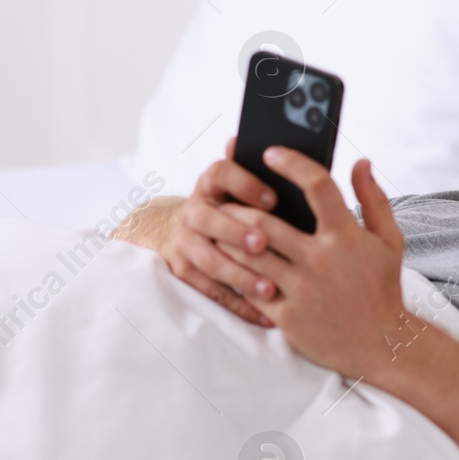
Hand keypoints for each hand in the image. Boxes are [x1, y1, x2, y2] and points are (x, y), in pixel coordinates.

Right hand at [160, 138, 281, 326]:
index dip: (245, 184)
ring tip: (270, 289)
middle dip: (237, 232)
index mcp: (212, 183)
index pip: (221, 172)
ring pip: (209, 259)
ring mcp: (185, 242)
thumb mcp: (247, 186)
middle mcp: (194, 209)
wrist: (192, 232)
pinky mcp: (184, 271)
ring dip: (239, 274)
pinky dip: (238, 304)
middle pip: (210, 218)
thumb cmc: (238, 208)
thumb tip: (270, 144)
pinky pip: (211, 291)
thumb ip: (261, 170)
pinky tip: (266, 314)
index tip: (274, 199)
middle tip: (264, 244)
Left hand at [215, 147, 409, 378]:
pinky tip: (229, 261)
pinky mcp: (286, 315)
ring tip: (220, 226)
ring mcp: (301, 289)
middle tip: (227, 196)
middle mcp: (320, 260)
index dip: (291, 163)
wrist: (382, 344)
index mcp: (346, 237)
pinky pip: (250, 287)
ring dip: (229, 237)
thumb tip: (360, 162)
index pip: (317, 185)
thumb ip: (373, 199)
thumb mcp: (389, 241)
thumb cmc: (382, 288)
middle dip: (239, 206)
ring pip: (249, 254)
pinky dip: (236, 272)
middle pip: (265, 221)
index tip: (271, 152)